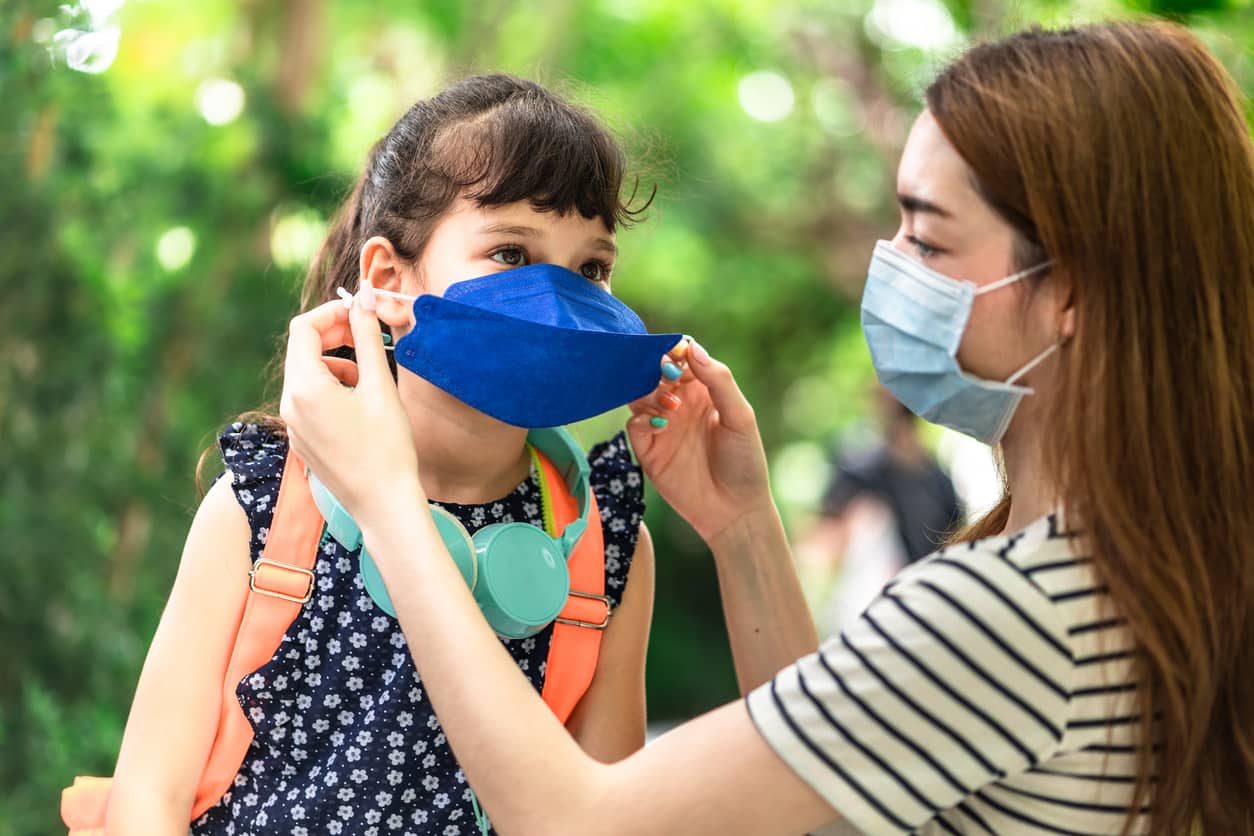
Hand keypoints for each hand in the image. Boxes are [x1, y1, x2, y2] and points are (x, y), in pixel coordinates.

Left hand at [279, 281, 422, 527]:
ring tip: (369, 376)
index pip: (304, 328)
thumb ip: (368, 337)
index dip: (332, 313)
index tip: (361, 313)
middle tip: (367, 334)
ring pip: (307, 375)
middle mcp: (290, 405)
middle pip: (302, 350)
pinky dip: (332, 388)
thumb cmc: (387, 446)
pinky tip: (361, 403)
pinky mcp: (302, 440)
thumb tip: (364, 296)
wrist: (384, 504)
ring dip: (336, 363)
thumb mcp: (380, 385)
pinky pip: (309, 400)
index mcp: (305, 387)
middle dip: (334, 335)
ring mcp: (293, 426)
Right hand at [627, 340, 774, 545]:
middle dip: (655, 369)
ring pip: (640, 395)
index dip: (675, 351)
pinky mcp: (648, 450)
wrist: (734, 511)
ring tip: (670, 407)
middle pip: (655, 374)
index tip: (673, 350)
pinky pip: (633, 424)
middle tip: (666, 377)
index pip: (683, 360)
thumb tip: (692, 348)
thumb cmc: (745, 462)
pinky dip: (641, 419)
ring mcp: (662, 427)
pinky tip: (660, 425)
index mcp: (704, 392)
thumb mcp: (740, 416)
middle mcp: (680, 405)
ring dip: (649, 393)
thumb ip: (719, 381)